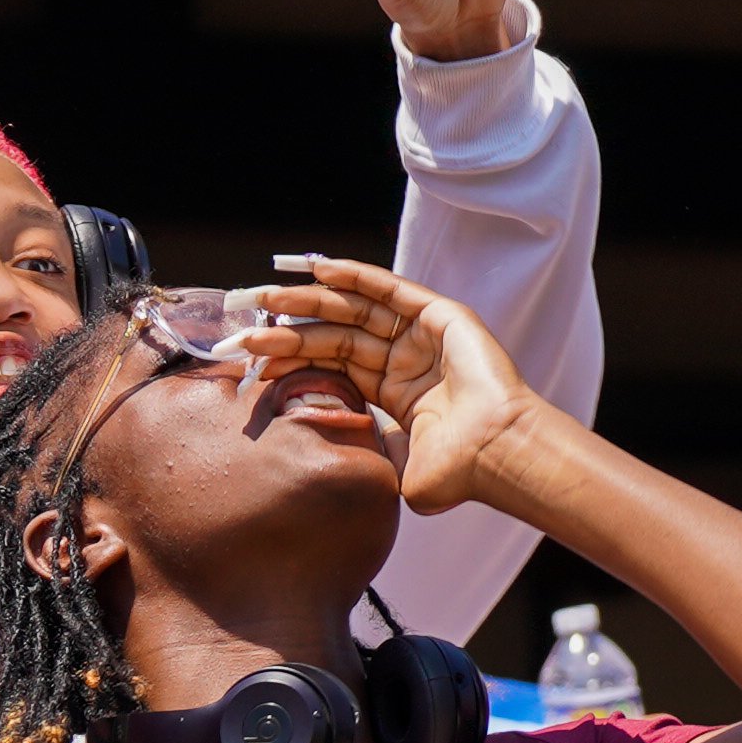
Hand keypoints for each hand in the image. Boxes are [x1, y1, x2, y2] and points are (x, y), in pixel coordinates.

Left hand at [246, 253, 549, 520]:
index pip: (332, 365)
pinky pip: (391, 289)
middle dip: (290, 329)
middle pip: (336, 334)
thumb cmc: (456, 471)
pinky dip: (355, 276)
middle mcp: (405, 361)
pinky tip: (319, 271)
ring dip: (311, 300)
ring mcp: (422, 337)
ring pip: (355, 309)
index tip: (253, 358)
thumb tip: (330, 454)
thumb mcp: (393, 468)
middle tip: (246, 325)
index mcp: (394, 393)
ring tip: (269, 296)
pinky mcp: (441, 317)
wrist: (495, 453)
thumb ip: (365, 454)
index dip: (293, 359)